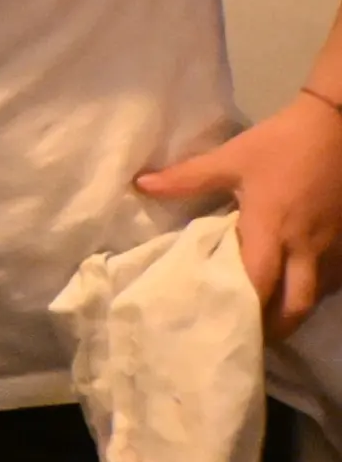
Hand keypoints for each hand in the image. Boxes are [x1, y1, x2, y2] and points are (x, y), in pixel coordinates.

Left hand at [135, 96, 341, 335]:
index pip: (256, 284)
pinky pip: (334, 279)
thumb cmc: (282, 143)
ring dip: (294, 313)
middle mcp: (305, 248)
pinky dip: (315, 291)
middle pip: (295, 307)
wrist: (341, 123)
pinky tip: (298, 290)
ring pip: (317, 297)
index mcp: (271, 230)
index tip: (220, 328)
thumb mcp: (232, 158)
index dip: (241, 311)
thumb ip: (187, 178)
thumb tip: (140, 185)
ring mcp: (333, 247)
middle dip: (274, 329)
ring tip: (270, 322)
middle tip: (250, 338)